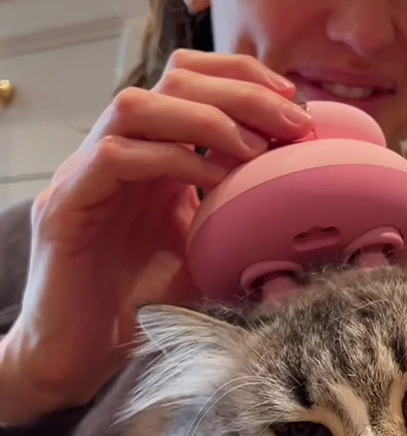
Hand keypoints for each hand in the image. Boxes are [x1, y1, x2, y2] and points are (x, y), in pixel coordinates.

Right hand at [1, 50, 310, 421]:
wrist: (82, 358)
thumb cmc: (144, 305)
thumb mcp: (210, 249)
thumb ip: (242, 214)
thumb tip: (311, 199)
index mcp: (153, 153)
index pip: (190, 79)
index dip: (242, 77)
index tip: (293, 101)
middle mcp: (117, 151)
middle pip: (171, 79)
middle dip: (239, 91)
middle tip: (290, 120)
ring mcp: (86, 173)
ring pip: (136, 105)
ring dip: (206, 117)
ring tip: (255, 149)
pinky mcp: (65, 204)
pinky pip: (114, 157)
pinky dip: (172, 159)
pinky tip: (214, 181)